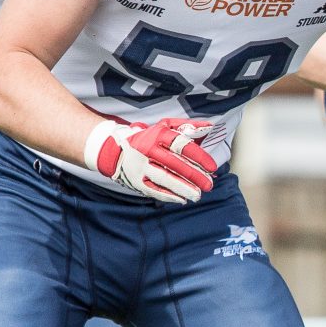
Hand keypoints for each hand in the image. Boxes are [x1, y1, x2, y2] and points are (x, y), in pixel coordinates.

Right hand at [83, 116, 217, 203]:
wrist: (113, 148)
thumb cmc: (148, 137)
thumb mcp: (165, 126)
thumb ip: (188, 127)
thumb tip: (211, 127)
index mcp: (157, 134)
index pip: (182, 145)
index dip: (199, 156)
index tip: (212, 167)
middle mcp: (148, 149)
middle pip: (175, 164)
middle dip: (195, 176)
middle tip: (209, 185)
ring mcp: (140, 166)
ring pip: (164, 179)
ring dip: (183, 188)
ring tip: (197, 195)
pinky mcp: (135, 180)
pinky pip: (154, 190)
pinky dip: (169, 196)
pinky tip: (182, 199)